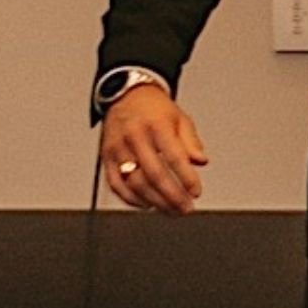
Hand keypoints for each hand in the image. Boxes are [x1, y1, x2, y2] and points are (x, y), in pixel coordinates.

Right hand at [98, 74, 209, 215]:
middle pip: (153, 174)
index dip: (186, 177)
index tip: (196, 192)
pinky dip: (131, 199)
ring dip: (154, 201)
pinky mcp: (106, 158)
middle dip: (171, 195)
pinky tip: (147, 205)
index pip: (173, 156)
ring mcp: (117, 148)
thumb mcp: (180, 119)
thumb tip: (201, 162)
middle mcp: (134, 137)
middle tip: (185, 208)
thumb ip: (191, 142)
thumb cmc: (156, 110)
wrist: (126, 96)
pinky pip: (116, 184)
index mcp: (156, 125)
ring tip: (171, 210)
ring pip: (134, 183)